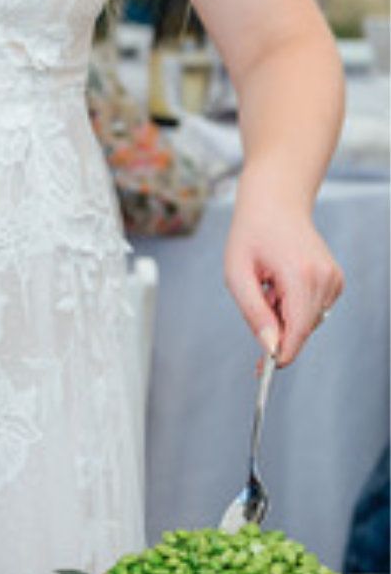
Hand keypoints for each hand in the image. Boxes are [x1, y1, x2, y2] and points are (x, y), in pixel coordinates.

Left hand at [223, 187, 342, 367]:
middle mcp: (324, 278)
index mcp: (301, 275)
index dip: (281, 354)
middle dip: (277, 330)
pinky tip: (283, 283)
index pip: (297, 330)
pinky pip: (313, 310)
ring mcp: (334, 279)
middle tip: (257, 301)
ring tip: (268, 285)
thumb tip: (269, 347)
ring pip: (307, 322)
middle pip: (302, 329)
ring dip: (284, 316)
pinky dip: (295, 306)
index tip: (263, 369)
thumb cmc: (251, 235)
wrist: (276, 204)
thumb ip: (253, 312)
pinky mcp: (335, 281)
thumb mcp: (238, 273)